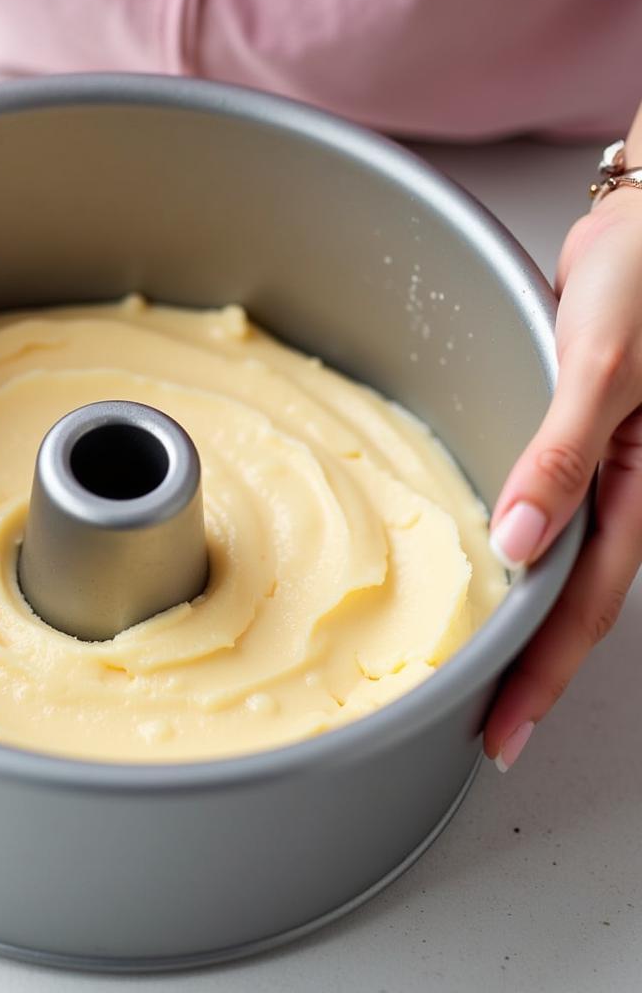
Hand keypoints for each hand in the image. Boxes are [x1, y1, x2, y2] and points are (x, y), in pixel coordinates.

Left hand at [484, 186, 641, 770]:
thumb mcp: (603, 367)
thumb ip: (563, 454)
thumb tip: (520, 542)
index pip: (584, 607)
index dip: (540, 674)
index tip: (502, 731)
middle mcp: (623, 494)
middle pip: (571, 605)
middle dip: (528, 671)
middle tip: (482, 728)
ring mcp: (598, 475)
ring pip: (558, 570)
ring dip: (520, 623)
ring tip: (475, 673)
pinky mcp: (571, 446)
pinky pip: (544, 516)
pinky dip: (515, 558)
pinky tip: (486, 578)